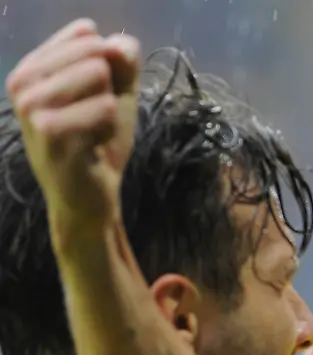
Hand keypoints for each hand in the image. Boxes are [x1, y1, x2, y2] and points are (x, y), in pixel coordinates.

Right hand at [7, 19, 140, 231]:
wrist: (90, 195)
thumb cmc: (98, 140)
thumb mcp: (117, 93)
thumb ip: (123, 61)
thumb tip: (117, 44)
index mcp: (32, 66)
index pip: (86, 34)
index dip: (109, 68)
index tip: (93, 98)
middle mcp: (22, 81)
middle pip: (97, 55)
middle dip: (109, 91)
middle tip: (92, 121)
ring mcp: (31, 106)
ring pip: (99, 77)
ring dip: (109, 112)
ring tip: (91, 133)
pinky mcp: (49, 131)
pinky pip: (105, 108)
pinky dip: (109, 129)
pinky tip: (91, 148)